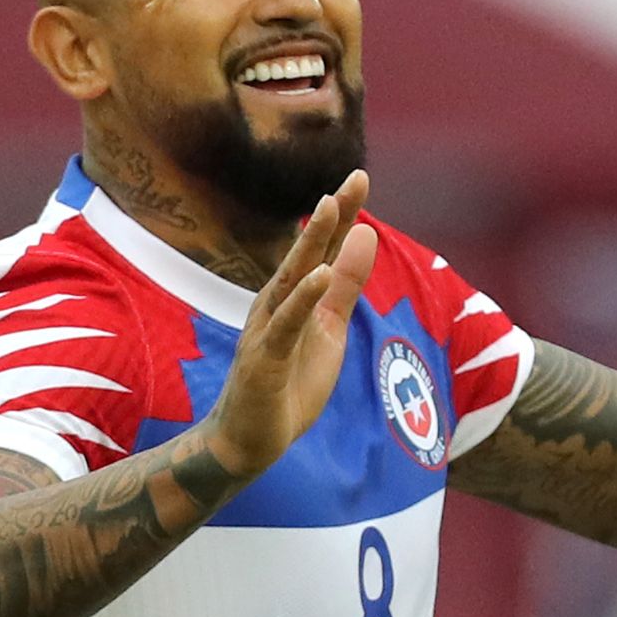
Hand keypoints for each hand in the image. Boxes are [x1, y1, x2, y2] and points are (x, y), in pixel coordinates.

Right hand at [207, 170, 377, 474]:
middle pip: (308, 252)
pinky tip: (316, 275)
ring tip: (330, 207)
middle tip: (355, 177)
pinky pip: (284, 324)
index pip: (324, 248)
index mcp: (295, 294)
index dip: (344, 215)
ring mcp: (267, 328)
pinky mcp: (263, 357)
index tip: (361, 176)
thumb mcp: (330, 328)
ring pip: (291, 278)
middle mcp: (277, 302)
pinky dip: (300, 299)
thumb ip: (345, 285)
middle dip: (333, 215)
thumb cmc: (288, 381)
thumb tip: (367, 234)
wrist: (249, 439)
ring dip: (310, 243)